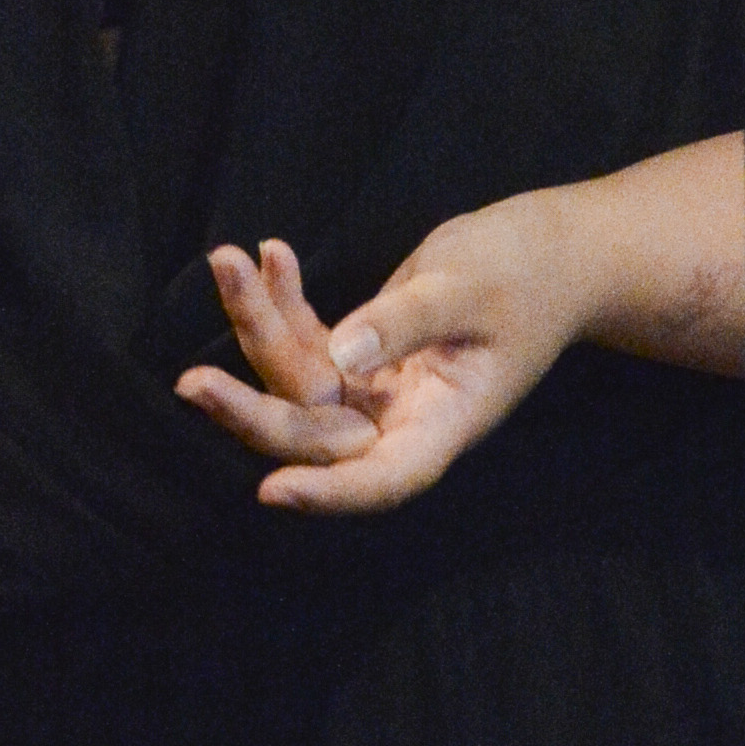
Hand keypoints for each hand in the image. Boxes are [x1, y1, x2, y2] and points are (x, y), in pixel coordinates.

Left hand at [177, 205, 594, 514]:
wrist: (552, 252)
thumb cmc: (527, 271)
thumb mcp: (468, 287)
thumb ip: (405, 322)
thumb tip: (341, 354)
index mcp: (445, 424)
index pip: (384, 478)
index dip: (329, 493)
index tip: (271, 490)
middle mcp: (403, 420)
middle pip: (316, 437)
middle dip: (251, 411)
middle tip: (191, 386)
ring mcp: (378, 391)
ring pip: (297, 381)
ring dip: (258, 325)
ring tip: (226, 262)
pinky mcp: (362, 355)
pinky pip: (306, 341)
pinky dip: (283, 302)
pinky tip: (267, 254)